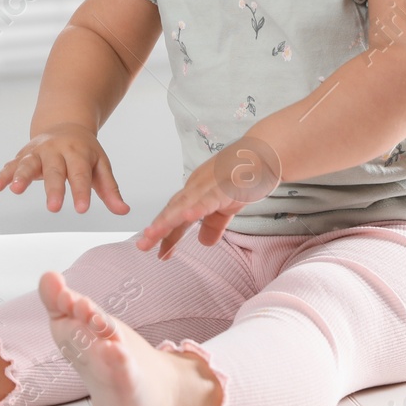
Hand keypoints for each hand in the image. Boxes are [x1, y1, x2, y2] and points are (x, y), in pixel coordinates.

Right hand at [0, 121, 129, 214]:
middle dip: (53, 188)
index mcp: (78, 152)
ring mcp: (38, 152)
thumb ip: (110, 190)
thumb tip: (124, 211)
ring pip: (28, 163)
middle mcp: (56, 150)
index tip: (82, 209)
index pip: (80, 174)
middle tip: (54, 208)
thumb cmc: (85, 152)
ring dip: (21, 176)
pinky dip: (3, 175)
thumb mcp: (101, 166)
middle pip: (54, 170)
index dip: (81, 191)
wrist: (66, 125)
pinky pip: (11, 164)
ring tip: (16, 190)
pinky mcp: (23, 155)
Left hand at [137, 137, 281, 259]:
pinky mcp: (224, 185)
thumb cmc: (245, 175)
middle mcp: (196, 188)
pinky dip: (197, 207)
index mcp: (196, 193)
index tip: (158, 254)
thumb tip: (204, 243)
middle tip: (142, 246)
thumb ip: (214, 223)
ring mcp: (209, 185)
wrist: (264, 152)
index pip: (176, 216)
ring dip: (167, 220)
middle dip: (157, 229)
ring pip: (184, 205)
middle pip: (173, 210)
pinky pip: (209, 198)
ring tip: (152, 234)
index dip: (167, 234)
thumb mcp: (227, 206)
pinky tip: (186, 216)